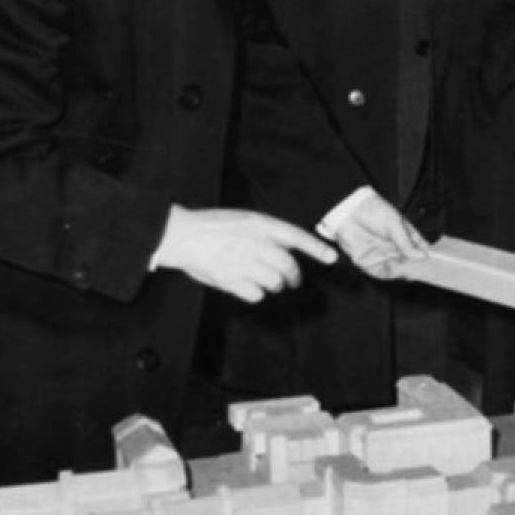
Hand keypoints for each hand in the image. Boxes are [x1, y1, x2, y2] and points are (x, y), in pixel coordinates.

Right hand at [152, 206, 336, 303]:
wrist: (183, 235)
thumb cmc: (214, 226)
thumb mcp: (245, 219)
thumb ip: (268, 233)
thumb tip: (290, 249)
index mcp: (260, 225)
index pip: (297, 237)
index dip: (316, 248)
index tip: (332, 258)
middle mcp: (256, 244)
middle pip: (289, 267)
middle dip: (294, 277)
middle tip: (292, 280)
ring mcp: (244, 263)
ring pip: (275, 283)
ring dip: (276, 286)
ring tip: (268, 282)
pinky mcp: (231, 281)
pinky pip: (257, 295)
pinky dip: (257, 294)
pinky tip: (249, 286)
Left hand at [326, 193, 427, 279]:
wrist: (348, 211)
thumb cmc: (374, 211)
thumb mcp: (394, 224)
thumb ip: (406, 242)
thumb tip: (422, 256)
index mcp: (405, 237)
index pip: (420, 249)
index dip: (428, 257)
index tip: (436, 263)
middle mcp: (396, 249)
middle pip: (410, 263)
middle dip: (418, 269)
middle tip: (425, 271)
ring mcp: (384, 257)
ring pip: (398, 270)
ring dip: (405, 273)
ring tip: (412, 272)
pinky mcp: (370, 263)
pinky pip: (383, 273)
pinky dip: (391, 275)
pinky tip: (397, 272)